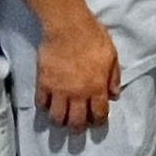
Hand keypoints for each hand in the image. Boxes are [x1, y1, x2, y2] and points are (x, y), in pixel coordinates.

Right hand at [38, 14, 122, 131]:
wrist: (67, 27)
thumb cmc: (93, 38)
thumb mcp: (112, 55)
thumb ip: (113, 77)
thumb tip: (114, 95)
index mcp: (96, 87)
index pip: (98, 114)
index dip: (98, 122)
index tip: (96, 122)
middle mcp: (77, 94)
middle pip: (76, 122)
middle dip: (78, 129)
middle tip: (77, 127)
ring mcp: (58, 90)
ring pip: (57, 118)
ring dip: (59, 122)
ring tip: (61, 120)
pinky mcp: (43, 83)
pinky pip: (41, 103)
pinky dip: (44, 108)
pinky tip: (48, 105)